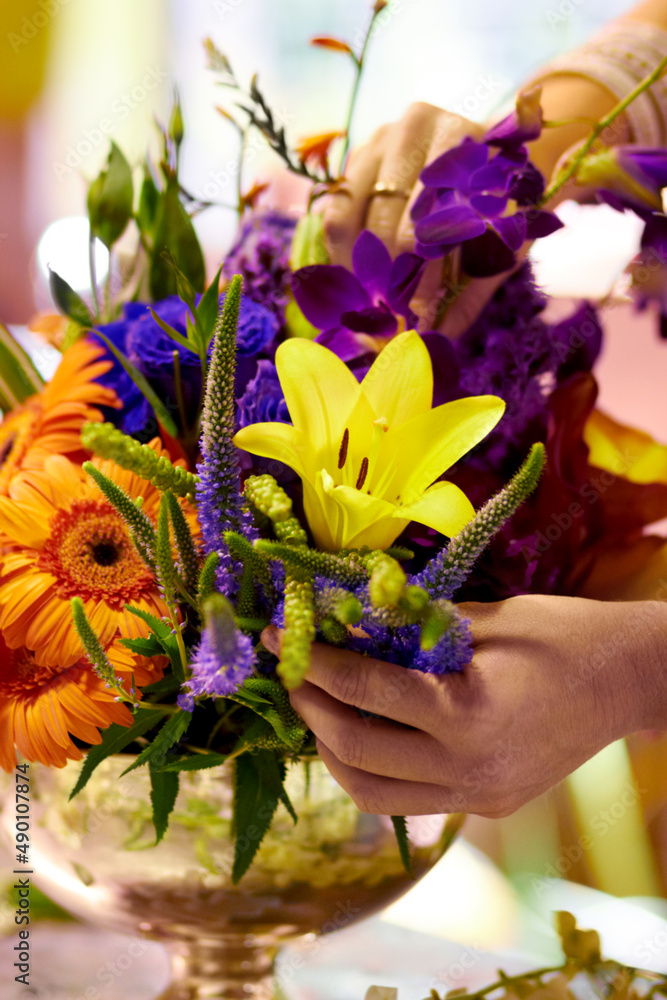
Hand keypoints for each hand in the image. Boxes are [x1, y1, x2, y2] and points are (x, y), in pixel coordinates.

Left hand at [263, 595, 665, 816]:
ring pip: (374, 795)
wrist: (626, 680)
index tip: (279, 637)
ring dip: (334, 753)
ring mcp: (479, 796)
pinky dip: (375, 771)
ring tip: (317, 711)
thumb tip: (347, 624)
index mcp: (466, 713)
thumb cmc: (560, 633)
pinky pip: (411, 800)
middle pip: (356, 752)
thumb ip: (411, 627)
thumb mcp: (483, 616)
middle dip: (311, 710)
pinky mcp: (489, 806)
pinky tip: (365, 736)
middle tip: (292, 673)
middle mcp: (468, 769)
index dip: (313, 662)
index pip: (363, 691)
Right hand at [322, 102, 510, 337]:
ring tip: (365, 302)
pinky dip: (340, 245)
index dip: (419, 277)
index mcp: (462, 143)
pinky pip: (336, 205)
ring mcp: (383, 136)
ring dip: (353, 264)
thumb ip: (474, 287)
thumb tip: (441, 337)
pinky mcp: (361, 150)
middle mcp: (418, 128)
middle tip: (385, 318)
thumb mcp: (504, 241)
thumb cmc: (502, 201)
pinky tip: (350, 276)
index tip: (415, 319)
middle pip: (386, 217)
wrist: (497, 146)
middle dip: (384, 275)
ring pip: (351, 211)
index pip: (429, 221)